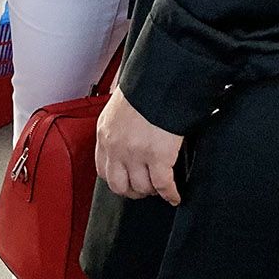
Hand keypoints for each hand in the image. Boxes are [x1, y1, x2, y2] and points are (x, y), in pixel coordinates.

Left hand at [95, 88, 183, 205]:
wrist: (157, 82)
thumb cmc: (141, 90)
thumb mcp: (117, 109)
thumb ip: (117, 129)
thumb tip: (125, 140)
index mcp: (104, 134)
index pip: (103, 170)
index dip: (117, 179)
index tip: (126, 180)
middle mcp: (117, 147)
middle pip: (119, 185)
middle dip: (133, 191)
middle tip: (144, 189)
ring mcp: (136, 154)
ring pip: (142, 188)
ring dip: (153, 191)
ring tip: (160, 188)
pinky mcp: (158, 157)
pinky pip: (163, 186)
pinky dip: (170, 194)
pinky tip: (175, 196)